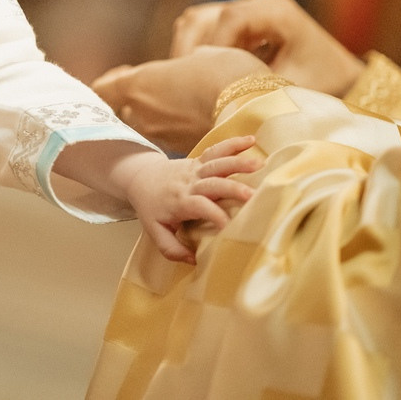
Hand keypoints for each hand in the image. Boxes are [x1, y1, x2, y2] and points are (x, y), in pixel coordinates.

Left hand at [92, 46, 267, 155]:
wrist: (255, 114)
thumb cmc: (228, 75)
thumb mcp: (207, 55)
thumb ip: (188, 61)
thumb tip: (192, 63)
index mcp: (139, 84)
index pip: (103, 89)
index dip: (111, 82)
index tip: (124, 75)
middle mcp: (143, 114)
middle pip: (127, 110)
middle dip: (141, 101)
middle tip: (163, 91)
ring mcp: (161, 136)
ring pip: (150, 126)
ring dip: (161, 117)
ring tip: (186, 105)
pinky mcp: (180, 151)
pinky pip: (171, 138)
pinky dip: (179, 130)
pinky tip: (200, 119)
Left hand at [126, 137, 260, 262]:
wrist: (140, 178)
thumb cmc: (151, 208)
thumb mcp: (155, 232)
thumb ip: (171, 249)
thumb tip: (195, 260)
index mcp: (180, 202)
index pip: (199, 207)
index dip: (214, 216)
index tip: (230, 226)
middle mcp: (189, 183)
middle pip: (212, 183)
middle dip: (232, 187)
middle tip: (252, 194)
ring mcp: (195, 169)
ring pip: (217, 162)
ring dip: (238, 161)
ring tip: (260, 163)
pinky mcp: (199, 160)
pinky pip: (217, 149)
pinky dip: (233, 143)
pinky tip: (252, 140)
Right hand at [170, 0, 363, 95]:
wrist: (341, 75)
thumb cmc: (323, 83)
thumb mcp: (292, 88)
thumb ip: (258, 88)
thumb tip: (218, 99)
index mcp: (276, 12)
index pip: (230, 18)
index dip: (212, 45)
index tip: (202, 75)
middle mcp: (260, 3)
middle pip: (207, 15)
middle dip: (191, 48)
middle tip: (182, 81)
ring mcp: (248, 8)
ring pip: (200, 19)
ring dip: (190, 48)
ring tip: (187, 80)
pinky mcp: (241, 19)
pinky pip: (206, 26)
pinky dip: (197, 48)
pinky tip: (196, 75)